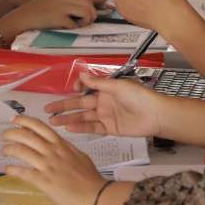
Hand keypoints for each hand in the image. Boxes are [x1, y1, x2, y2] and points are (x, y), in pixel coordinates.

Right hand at [0, 0, 97, 35]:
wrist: (20, 17)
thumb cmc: (35, 14)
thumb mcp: (51, 3)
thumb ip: (65, 4)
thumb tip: (84, 11)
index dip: (97, 2)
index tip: (108, 4)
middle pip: (88, 5)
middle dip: (89, 16)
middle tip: (83, 23)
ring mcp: (61, 5)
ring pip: (86, 12)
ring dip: (83, 22)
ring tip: (74, 25)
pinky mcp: (58, 16)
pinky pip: (74, 24)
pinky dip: (72, 28)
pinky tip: (62, 27)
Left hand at [2, 116, 106, 204]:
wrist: (95, 194)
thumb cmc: (89, 177)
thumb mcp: (79, 156)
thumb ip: (66, 148)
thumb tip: (57, 143)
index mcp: (61, 144)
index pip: (40, 127)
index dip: (25, 121)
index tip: (14, 120)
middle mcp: (52, 151)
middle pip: (27, 136)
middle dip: (12, 133)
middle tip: (4, 135)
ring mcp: (47, 165)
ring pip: (22, 151)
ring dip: (10, 149)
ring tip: (4, 151)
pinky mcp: (43, 181)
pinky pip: (23, 172)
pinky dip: (13, 169)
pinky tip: (8, 169)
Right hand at [45, 74, 162, 136]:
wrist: (156, 115)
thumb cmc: (139, 97)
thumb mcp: (117, 86)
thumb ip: (98, 83)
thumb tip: (80, 75)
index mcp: (106, 90)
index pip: (86, 89)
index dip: (76, 89)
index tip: (69, 90)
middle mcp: (104, 102)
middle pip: (80, 104)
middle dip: (64, 107)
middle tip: (48, 110)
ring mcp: (106, 116)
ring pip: (83, 117)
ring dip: (68, 119)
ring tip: (53, 121)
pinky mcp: (110, 129)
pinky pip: (93, 128)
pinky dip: (81, 128)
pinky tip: (69, 128)